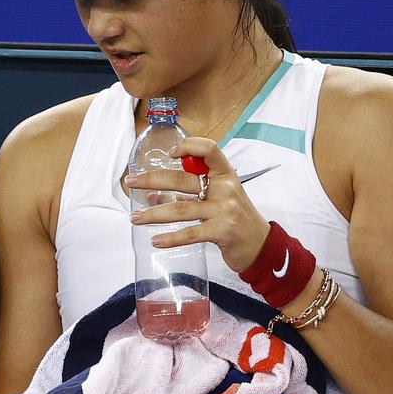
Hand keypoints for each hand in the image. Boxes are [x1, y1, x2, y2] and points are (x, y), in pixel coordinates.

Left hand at [124, 137, 270, 271]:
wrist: (262, 247)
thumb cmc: (236, 219)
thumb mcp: (218, 200)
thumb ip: (189, 195)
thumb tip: (153, 197)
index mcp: (225, 175)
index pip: (210, 150)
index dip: (189, 146)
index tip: (170, 153)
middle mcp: (225, 188)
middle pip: (182, 179)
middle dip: (152, 180)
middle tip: (130, 182)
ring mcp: (225, 210)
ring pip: (181, 209)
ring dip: (153, 213)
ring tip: (135, 217)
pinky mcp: (223, 231)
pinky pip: (191, 233)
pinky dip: (171, 238)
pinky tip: (156, 240)